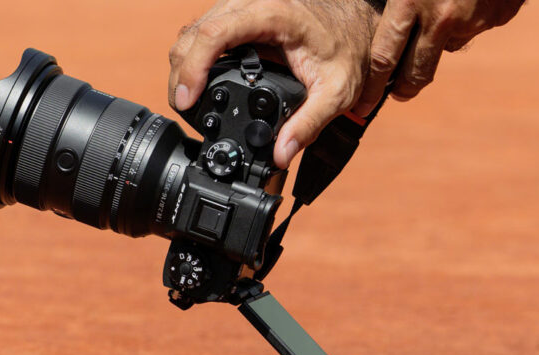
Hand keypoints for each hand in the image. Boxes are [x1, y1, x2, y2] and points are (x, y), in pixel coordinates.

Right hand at [168, 0, 379, 168]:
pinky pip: (203, 32)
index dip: (194, 67)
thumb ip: (308, 124)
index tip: (188, 99)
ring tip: (188, 101)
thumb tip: (281, 154)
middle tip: (185, 109)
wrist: (356, 24)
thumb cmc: (348, 49)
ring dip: (184, 66)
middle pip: (194, 33)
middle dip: (182, 73)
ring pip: (192, 31)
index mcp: (273, 15)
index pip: (216, 34)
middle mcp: (251, 4)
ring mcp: (241, 7)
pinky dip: (194, 58)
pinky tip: (198, 83)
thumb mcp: (336, 91)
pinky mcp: (237, 16)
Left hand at [354, 0, 524, 115]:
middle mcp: (440, 19)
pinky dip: (464, 23)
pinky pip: (472, 29)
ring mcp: (471, 20)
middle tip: (397, 95)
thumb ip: (390, 4)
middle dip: (404, 90)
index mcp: (409, 4)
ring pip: (446, 49)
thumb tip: (365, 30)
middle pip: (416, 74)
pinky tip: (462, 4)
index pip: (383, 60)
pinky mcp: (495, 17)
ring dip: (436, 45)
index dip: (373, 88)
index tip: (365, 105)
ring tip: (432, 27)